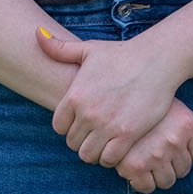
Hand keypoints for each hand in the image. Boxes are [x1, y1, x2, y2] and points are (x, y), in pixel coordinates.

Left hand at [38, 27, 192, 168]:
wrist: (157, 59)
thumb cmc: (123, 54)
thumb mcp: (89, 49)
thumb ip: (59, 48)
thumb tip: (35, 34)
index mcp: (75, 96)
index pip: (59, 127)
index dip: (70, 127)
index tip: (83, 122)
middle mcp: (87, 112)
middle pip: (73, 143)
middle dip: (83, 140)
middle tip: (97, 133)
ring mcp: (107, 125)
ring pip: (89, 155)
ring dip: (96, 151)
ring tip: (107, 142)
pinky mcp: (127, 134)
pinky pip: (109, 159)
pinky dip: (112, 157)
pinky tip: (120, 146)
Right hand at [115, 98, 192, 193]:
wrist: (117, 103)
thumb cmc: (151, 108)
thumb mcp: (179, 112)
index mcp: (188, 125)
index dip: (188, 150)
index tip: (173, 140)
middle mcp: (174, 140)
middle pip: (185, 170)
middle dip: (173, 163)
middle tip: (158, 148)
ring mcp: (155, 154)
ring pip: (168, 181)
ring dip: (159, 174)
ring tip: (148, 157)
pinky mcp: (134, 166)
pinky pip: (147, 188)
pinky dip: (142, 182)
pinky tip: (136, 167)